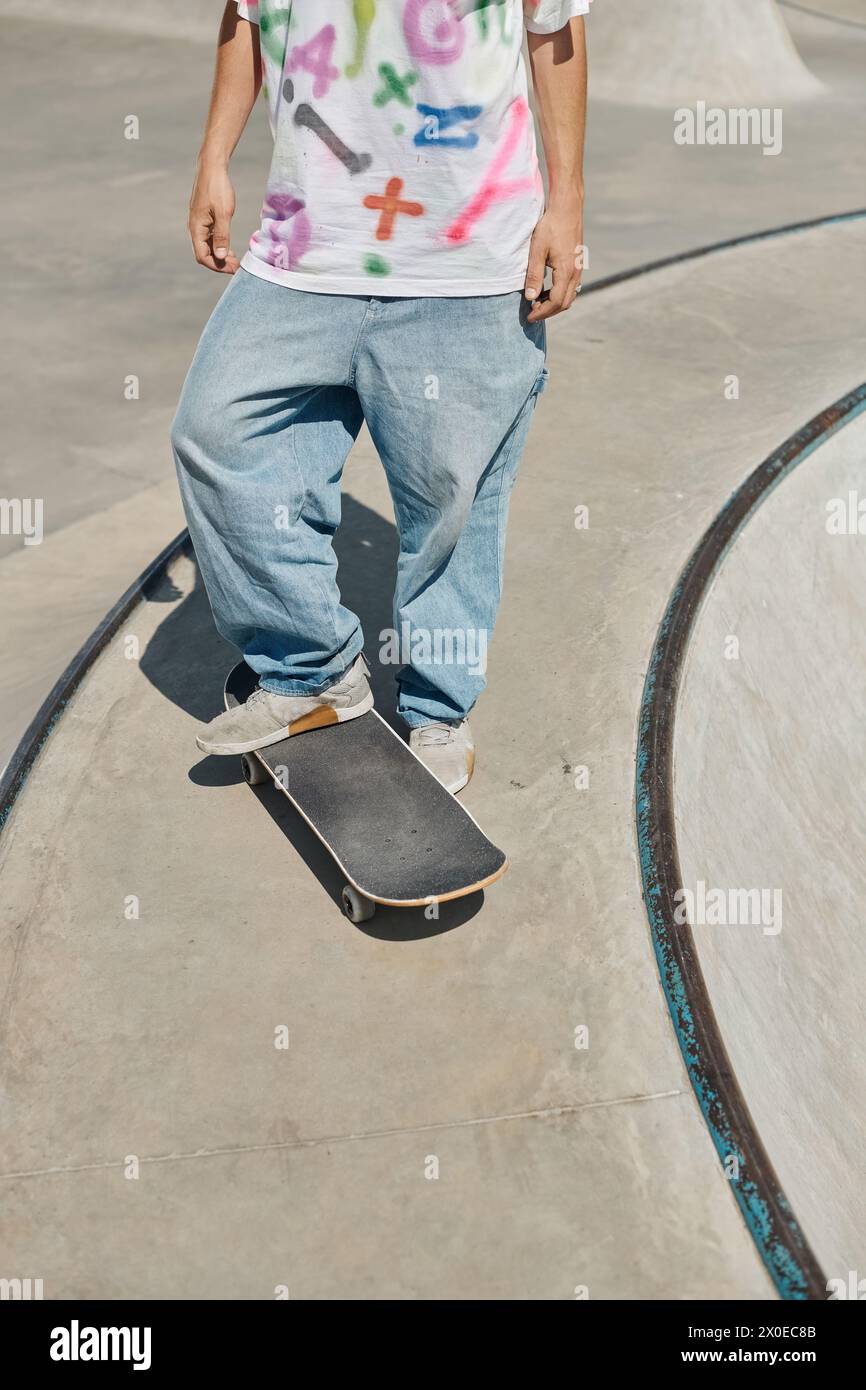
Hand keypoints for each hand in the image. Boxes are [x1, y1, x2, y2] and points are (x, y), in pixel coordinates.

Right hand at [188, 160, 239, 273]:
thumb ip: (222, 236)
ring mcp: (199, 223)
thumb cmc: (217, 187)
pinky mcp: (204, 219)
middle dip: (219, 263)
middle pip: (204, 254)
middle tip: (236, 266)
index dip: (217, 266)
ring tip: (234, 259)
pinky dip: (219, 245)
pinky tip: (229, 247)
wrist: (212, 167)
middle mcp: (195, 228)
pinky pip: (209, 238)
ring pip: (207, 247)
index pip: (203, 256)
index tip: (233, 268)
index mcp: (196, 228)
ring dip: (220, 255)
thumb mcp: (223, 213)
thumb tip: (220, 256)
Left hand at [524, 194, 583, 322]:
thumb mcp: (537, 250)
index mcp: (566, 271)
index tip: (529, 317)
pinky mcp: (578, 264)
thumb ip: (534, 275)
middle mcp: (576, 273)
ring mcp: (579, 269)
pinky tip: (547, 290)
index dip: (542, 313)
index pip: (556, 302)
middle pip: (565, 303)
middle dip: (548, 312)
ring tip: (537, 302)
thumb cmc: (550, 226)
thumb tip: (530, 298)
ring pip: (570, 296)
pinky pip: (571, 287)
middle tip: (532, 312)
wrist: (567, 208)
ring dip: (554, 304)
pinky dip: (560, 294)